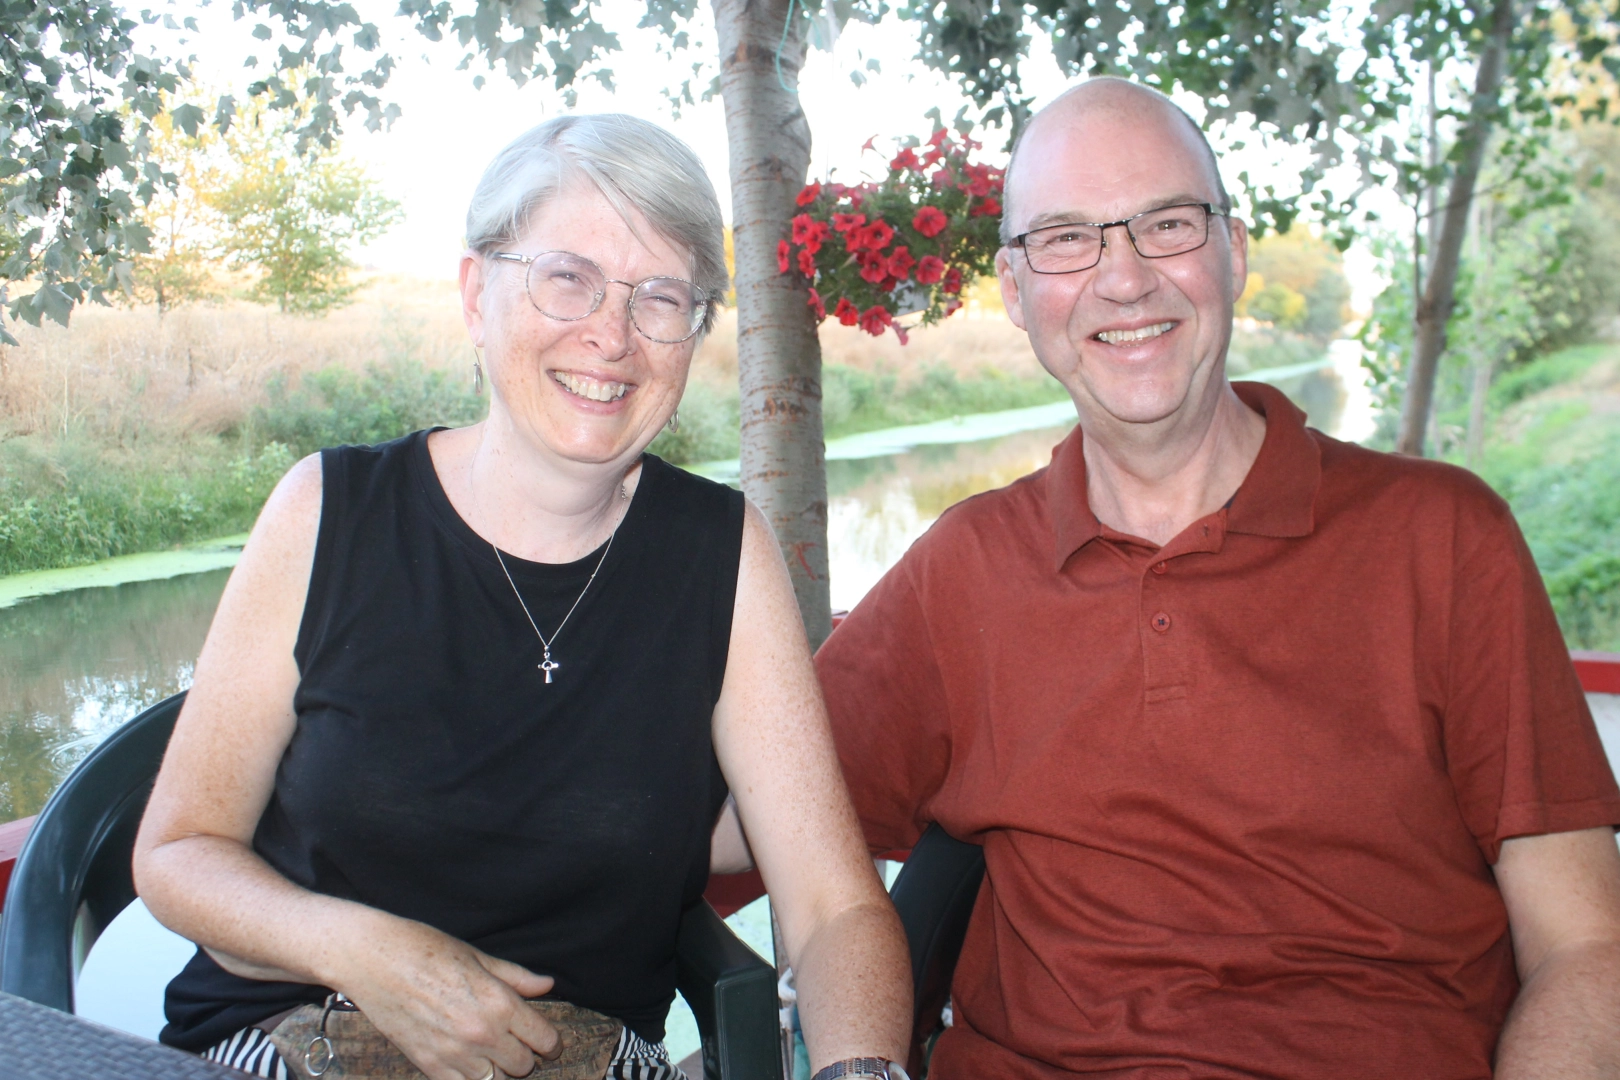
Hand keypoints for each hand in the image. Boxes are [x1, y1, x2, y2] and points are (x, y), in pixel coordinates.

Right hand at [336, 915, 562, 1079]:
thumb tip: (546, 985)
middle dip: (526, 1057)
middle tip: (519, 1046)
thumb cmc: (426, 948)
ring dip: (499, 1070)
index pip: (543, 1039)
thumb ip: (516, 977)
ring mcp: (454, 1053)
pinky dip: (470, 1079)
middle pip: (523, 1067)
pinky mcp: (427, 1065)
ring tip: (494, 1055)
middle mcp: (481, 1034)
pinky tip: (469, 1065)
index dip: (552, 1045)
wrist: (373, 959)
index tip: (550, 1046)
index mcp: (499, 1003)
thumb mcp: (478, 956)